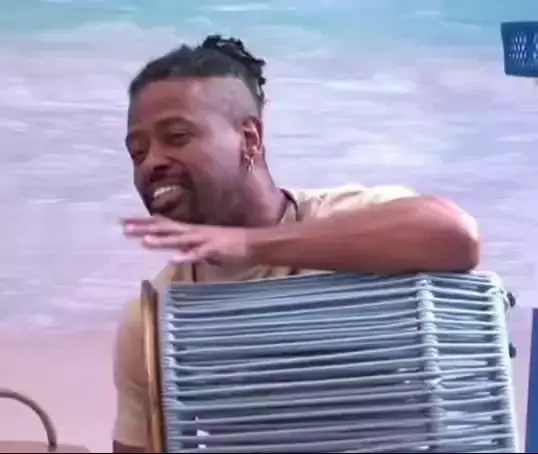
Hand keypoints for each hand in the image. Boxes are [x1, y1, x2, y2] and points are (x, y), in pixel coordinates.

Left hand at [121, 215, 251, 265]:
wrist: (252, 243)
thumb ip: (187, 243)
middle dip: (144, 229)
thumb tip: (172, 246)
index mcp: (189, 230)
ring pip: (178, 240)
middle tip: (124, 228)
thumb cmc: (228, 243)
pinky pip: (196, 254)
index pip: (162, 224)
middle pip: (164, 229)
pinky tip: (172, 260)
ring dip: (161, 240)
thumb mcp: (203, 241)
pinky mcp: (212, 250)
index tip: (124, 222)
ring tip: (143, 241)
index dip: (143, 223)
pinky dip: (184, 257)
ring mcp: (202, 240)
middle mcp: (192, 232)